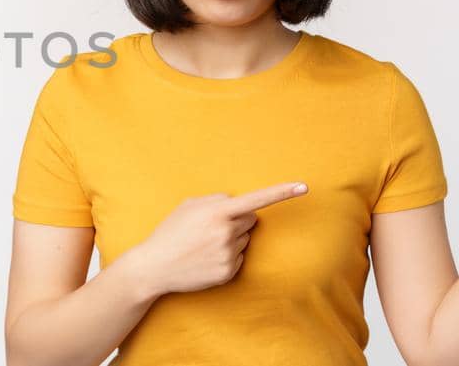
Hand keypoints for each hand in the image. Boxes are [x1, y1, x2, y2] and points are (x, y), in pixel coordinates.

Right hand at [127, 181, 307, 295]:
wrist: (154, 267)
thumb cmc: (170, 232)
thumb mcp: (188, 206)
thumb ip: (216, 199)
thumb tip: (237, 203)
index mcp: (217, 212)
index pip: (256, 199)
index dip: (282, 192)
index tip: (304, 187)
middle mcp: (226, 232)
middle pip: (251, 220)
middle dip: (237, 220)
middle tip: (210, 228)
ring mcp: (228, 254)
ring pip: (245, 239)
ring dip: (231, 239)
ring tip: (204, 245)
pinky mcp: (229, 272)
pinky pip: (239, 258)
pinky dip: (227, 257)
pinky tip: (206, 259)